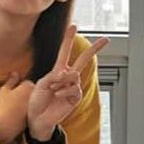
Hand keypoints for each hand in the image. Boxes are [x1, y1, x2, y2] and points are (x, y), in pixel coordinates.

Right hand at [0, 72, 34, 143]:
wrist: (6, 124)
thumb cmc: (4, 106)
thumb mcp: (4, 90)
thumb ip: (11, 80)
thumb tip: (15, 73)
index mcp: (28, 85)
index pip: (26, 82)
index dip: (18, 87)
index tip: (12, 93)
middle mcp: (35, 94)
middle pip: (31, 91)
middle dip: (25, 93)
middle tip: (14, 100)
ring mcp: (37, 104)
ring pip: (32, 100)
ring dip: (26, 102)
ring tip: (16, 108)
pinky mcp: (36, 114)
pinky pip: (32, 110)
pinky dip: (27, 110)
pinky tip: (19, 115)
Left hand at [26, 26, 108, 140]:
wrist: (38, 117)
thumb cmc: (37, 100)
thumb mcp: (42, 83)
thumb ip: (55, 76)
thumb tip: (68, 74)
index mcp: (58, 70)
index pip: (65, 52)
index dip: (68, 39)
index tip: (74, 26)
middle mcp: (68, 76)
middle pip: (84, 59)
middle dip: (95, 49)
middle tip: (106, 39)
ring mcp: (73, 86)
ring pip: (73, 75)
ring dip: (60, 82)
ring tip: (52, 90)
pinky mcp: (75, 97)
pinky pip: (73, 88)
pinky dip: (63, 90)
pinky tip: (57, 95)